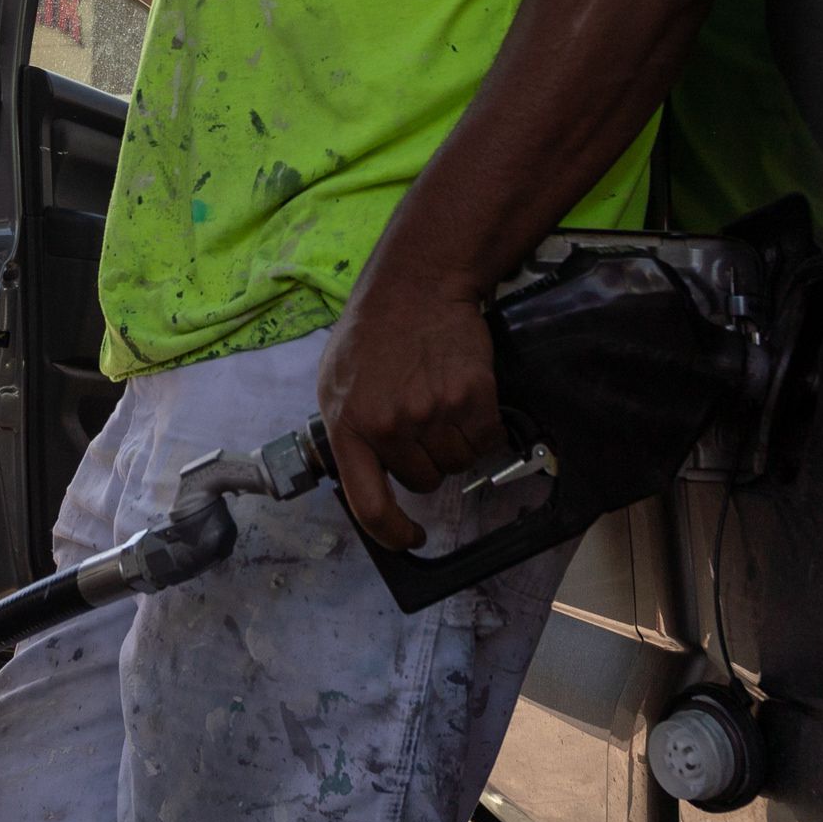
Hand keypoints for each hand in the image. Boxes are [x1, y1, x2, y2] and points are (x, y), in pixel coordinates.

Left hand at [315, 263, 507, 550]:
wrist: (416, 283)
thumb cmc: (373, 331)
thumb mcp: (336, 382)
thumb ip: (347, 431)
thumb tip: (363, 478)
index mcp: (347, 426)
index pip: (369, 506)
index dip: (393, 534)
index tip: (410, 538)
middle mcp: (388, 426)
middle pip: (424, 481)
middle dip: (427, 459)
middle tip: (423, 418)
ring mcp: (430, 413)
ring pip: (458, 462)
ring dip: (457, 442)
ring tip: (442, 400)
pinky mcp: (470, 397)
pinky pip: (487, 440)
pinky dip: (485, 427)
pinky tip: (467, 396)